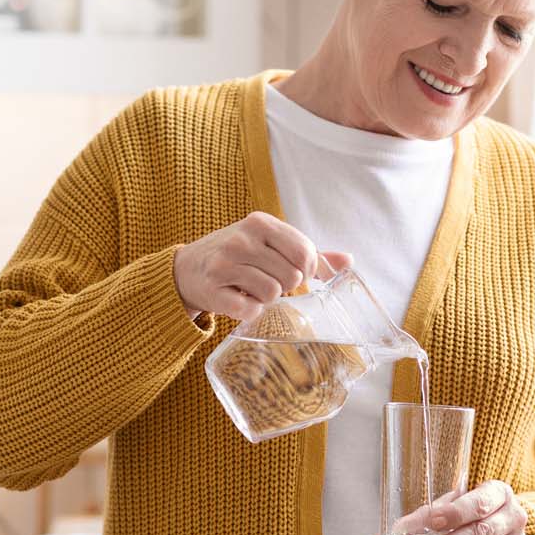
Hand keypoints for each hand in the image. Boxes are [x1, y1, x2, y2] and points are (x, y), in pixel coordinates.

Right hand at [173, 212, 350, 323]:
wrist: (187, 268)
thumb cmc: (237, 255)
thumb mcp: (269, 243)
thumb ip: (308, 252)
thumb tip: (348, 261)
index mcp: (260, 223)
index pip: (304, 252)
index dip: (306, 270)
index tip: (294, 273)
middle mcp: (242, 240)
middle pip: (291, 277)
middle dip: (285, 285)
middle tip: (267, 281)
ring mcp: (225, 264)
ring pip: (272, 294)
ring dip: (266, 299)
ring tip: (251, 289)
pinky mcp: (213, 290)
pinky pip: (250, 310)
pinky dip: (249, 311)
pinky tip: (238, 300)